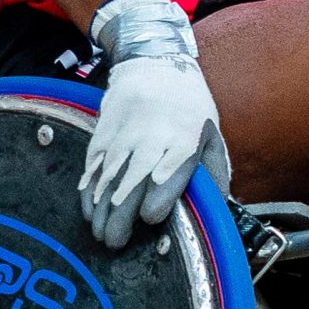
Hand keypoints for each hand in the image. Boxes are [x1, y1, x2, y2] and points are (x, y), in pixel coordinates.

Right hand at [81, 0, 231, 247]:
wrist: (152, 65)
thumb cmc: (189, 107)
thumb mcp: (212, 134)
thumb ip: (215, 172)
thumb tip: (219, 210)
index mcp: (183, 140)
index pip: (170, 170)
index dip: (159, 194)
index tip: (150, 217)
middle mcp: (150, 139)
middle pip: (131, 180)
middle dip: (121, 214)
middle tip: (116, 243)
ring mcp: (121, 138)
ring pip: (107, 178)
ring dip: (101, 210)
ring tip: (101, 235)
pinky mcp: (101, 137)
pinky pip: (92, 169)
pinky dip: (89, 191)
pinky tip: (90, 212)